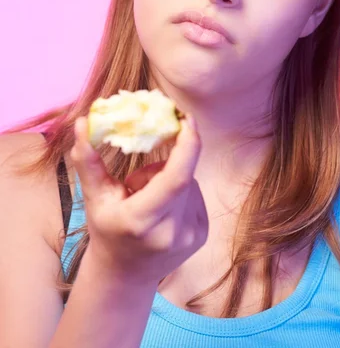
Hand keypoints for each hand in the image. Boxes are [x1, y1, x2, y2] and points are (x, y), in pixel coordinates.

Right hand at [70, 114, 208, 284]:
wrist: (124, 276)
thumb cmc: (106, 231)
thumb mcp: (94, 198)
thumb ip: (88, 160)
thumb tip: (81, 123)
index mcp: (143, 221)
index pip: (176, 178)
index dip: (188, 145)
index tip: (187, 119)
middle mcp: (172, 231)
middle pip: (182, 175)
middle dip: (163, 164)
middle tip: (136, 180)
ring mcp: (191, 235)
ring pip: (190, 182)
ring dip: (170, 179)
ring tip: (145, 200)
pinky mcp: (202, 234)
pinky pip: (195, 193)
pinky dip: (180, 191)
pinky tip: (161, 208)